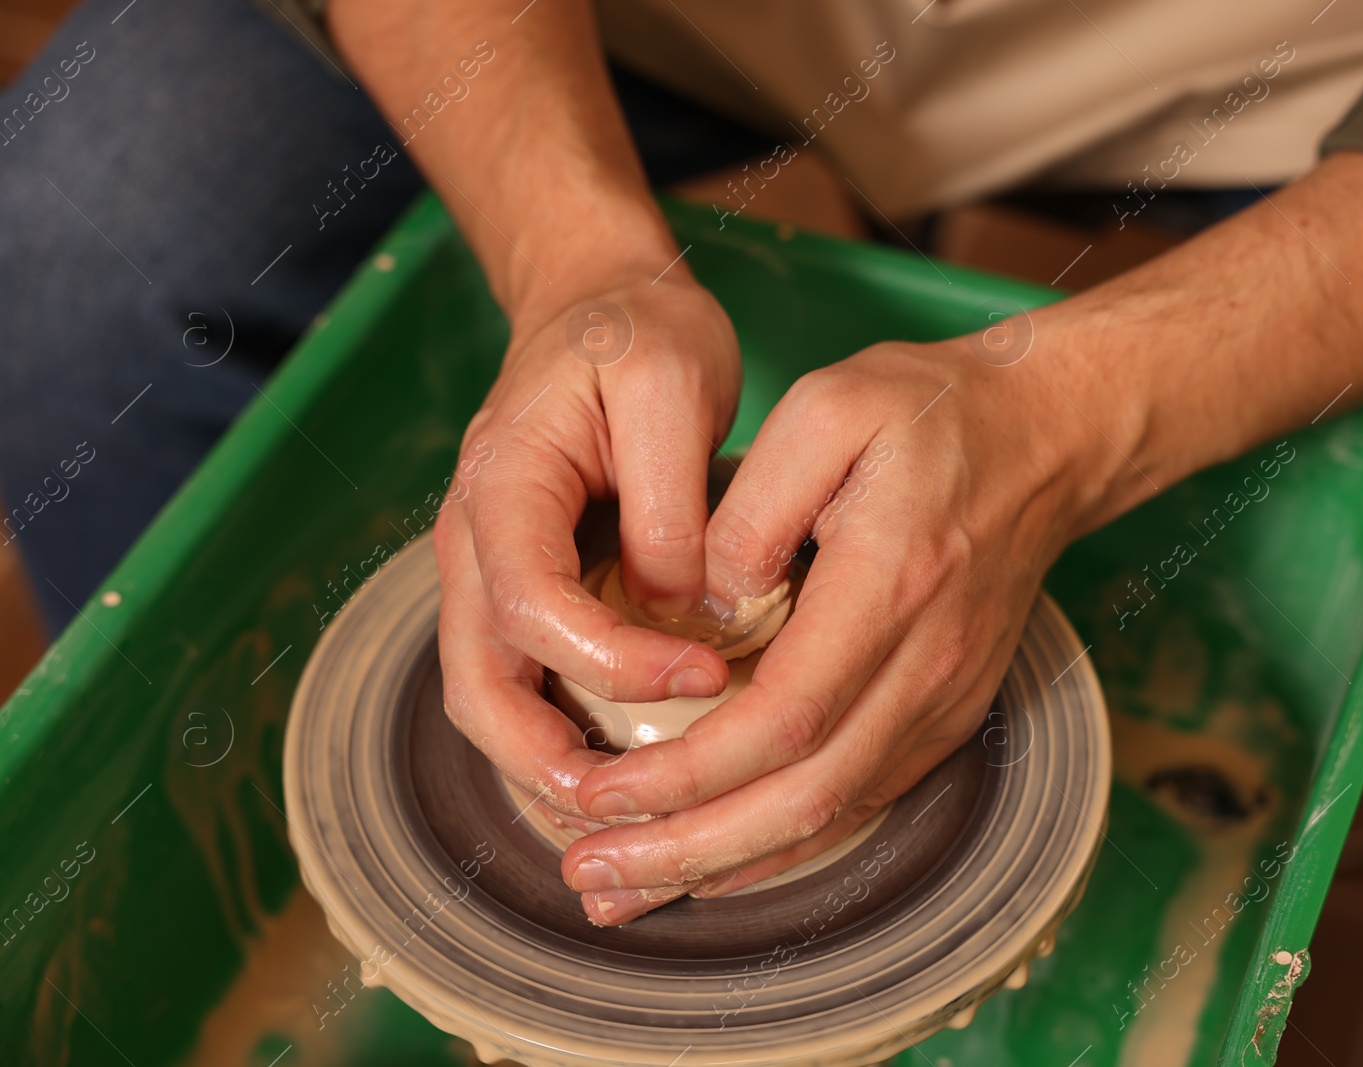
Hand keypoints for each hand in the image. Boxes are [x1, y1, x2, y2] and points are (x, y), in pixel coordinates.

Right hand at [433, 271, 740, 828]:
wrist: (598, 298)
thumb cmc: (638, 332)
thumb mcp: (670, 383)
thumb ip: (671, 502)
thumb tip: (681, 613)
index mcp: (502, 486)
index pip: (533, 608)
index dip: (616, 663)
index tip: (710, 677)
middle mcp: (475, 541)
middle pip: (478, 686)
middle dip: (547, 764)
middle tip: (641, 812)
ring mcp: (490, 568)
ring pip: (492, 697)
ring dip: (549, 766)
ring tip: (637, 816)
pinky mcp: (524, 584)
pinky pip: (525, 678)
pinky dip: (563, 733)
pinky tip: (630, 765)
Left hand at [561, 332, 1114, 923]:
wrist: (1046, 438)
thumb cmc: (931, 413)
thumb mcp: (828, 409)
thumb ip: (750, 506)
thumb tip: (699, 607)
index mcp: (891, 589)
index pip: (784, 720)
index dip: (686, 775)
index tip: (600, 792)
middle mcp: (927, 667)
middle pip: (804, 800)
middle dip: (686, 850)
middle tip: (590, 874)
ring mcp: (944, 701)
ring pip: (832, 819)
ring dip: (724, 865)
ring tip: (627, 888)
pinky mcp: (945, 713)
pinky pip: (860, 801)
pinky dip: (782, 844)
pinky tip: (716, 861)